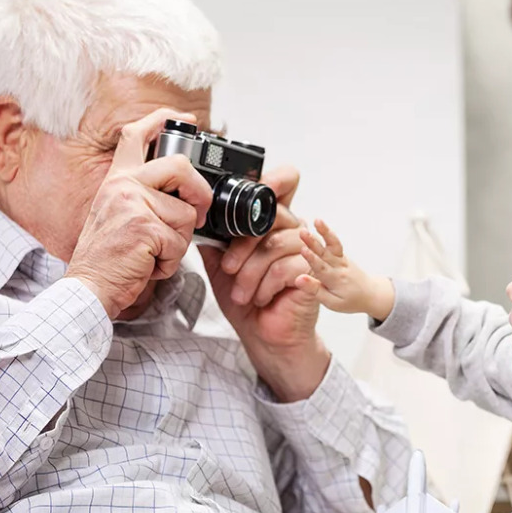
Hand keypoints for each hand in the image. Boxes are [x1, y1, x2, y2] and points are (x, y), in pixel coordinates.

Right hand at [66, 109, 211, 318]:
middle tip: (197, 214)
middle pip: (180, 166)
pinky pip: (179, 243)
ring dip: (178, 241)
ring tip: (153, 252)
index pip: (135, 135)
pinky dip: (170, 262)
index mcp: (117, 179)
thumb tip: (184, 195)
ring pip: (186, 214)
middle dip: (199, 192)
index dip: (162, 119)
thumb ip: (144, 197)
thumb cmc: (108, 256)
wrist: (89, 286)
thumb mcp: (119, 214)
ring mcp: (133, 205)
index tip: (185, 119)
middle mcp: (123, 185)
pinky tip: (149, 264)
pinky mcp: (144, 228)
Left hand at [198, 166, 327, 401]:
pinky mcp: (313, 274)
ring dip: (251, 272)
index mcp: (274, 224)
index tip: (257, 184)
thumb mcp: (222, 266)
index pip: (283, 186)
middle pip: (272, 216)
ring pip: (276, 244)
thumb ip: (215, 240)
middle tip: (230, 268)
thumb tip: (198, 219)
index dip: (276, 179)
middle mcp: (293, 232)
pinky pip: (287, 268)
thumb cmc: (248, 299)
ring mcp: (307, 252)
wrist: (263, 334)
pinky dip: (266, 285)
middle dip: (243, 245)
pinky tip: (261, 298)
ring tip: (241, 293)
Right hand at [296, 220, 394, 320]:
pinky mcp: (342, 255)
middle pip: (325, 253)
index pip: (321, 268)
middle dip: (313, 242)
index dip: (311, 259)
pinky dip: (327, 233)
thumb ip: (314, 290)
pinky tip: (319, 223)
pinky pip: (335, 242)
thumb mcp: (331, 302)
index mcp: (336, 280)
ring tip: (317, 221)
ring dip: (324, 232)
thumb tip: (298, 279)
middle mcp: (339, 267)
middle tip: (303, 233)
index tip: (303, 250)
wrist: (370, 294)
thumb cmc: (350, 300)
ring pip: (333, 244)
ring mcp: (342, 259)